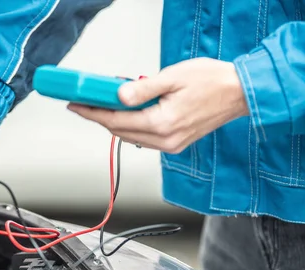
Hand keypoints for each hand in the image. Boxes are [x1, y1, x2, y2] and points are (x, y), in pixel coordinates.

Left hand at [67, 58, 248, 152]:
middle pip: (120, 131)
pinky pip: (144, 138)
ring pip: (130, 136)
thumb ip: (143, 89)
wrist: (240, 93)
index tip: (77, 106)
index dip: (92, 113)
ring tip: (104, 105)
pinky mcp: (175, 144)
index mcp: (163, 124)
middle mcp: (165, 140)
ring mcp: (171, 145)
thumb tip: (118, 96)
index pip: (116, 122)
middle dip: (100, 117)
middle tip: (86, 103)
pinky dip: (131, 126)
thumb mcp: (173, 77)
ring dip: (115, 122)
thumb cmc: (212, 82)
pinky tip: (128, 112)